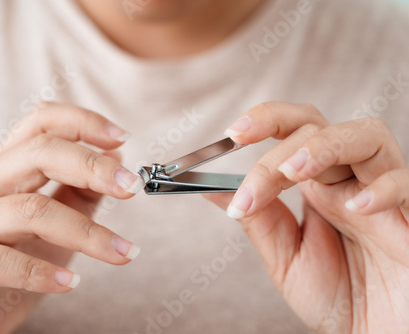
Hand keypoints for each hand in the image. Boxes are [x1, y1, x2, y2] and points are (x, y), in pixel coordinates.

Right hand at [0, 103, 142, 332]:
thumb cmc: (13, 258)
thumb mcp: (55, 222)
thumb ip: (81, 189)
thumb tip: (116, 156)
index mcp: (6, 167)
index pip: (41, 122)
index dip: (83, 122)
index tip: (122, 138)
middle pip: (39, 153)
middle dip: (93, 168)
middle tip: (131, 188)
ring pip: (31, 210)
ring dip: (87, 233)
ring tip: (122, 252)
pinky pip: (0, 262)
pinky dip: (41, 273)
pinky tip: (70, 282)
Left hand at [205, 102, 408, 333]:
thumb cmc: (337, 297)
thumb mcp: (285, 259)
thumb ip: (257, 220)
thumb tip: (211, 189)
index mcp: (317, 186)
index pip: (294, 131)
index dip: (265, 121)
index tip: (232, 134)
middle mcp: (348, 180)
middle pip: (319, 128)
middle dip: (279, 142)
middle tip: (253, 173)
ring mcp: (382, 191)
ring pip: (366, 135)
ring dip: (325, 146)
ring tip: (294, 172)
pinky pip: (403, 183)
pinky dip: (381, 189)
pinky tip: (357, 210)